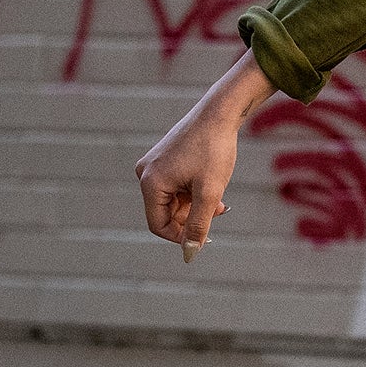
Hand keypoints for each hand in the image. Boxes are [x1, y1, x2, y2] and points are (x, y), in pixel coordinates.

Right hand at [134, 54, 275, 257]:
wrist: (220, 113)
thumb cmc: (214, 150)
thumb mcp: (209, 193)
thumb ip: (198, 225)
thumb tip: (190, 253)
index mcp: (150, 183)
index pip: (158, 226)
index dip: (181, 236)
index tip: (205, 236)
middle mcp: (145, 174)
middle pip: (166, 214)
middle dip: (192, 217)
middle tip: (219, 211)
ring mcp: (153, 165)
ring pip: (173, 201)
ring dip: (195, 205)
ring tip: (219, 198)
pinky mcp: (163, 159)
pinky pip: (175, 187)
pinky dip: (193, 191)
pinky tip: (211, 183)